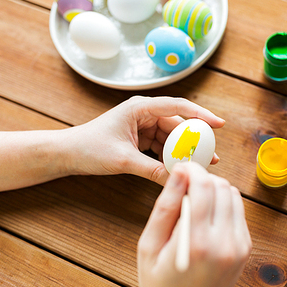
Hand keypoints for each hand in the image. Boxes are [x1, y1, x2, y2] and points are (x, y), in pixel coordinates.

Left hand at [64, 96, 224, 184]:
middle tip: (213, 156)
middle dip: (196, 140)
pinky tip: (181, 167)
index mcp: (140, 107)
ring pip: (172, 137)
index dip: (201, 114)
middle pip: (178, 124)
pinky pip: (163, 146)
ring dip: (185, 150)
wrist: (67, 154)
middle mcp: (145, 113)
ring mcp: (144, 126)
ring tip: (202, 165)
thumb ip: (152, 170)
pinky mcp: (141, 139)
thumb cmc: (89, 148)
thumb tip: (177, 180)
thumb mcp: (123, 160)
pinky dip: (172, 156)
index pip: (177, 106)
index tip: (219, 124)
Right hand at [137, 162, 251, 286]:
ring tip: (195, 203)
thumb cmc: (161, 283)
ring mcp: (239, 246)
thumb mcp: (149, 246)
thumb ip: (166, 206)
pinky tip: (207, 216)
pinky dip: (223, 204)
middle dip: (202, 179)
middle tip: (184, 187)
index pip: (205, 187)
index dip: (192, 170)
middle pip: (222, 186)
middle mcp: (225, 244)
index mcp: (198, 244)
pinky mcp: (245, 248)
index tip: (180, 168)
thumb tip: (180, 172)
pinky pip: (238, 210)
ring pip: (233, 194)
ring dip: (214, 190)